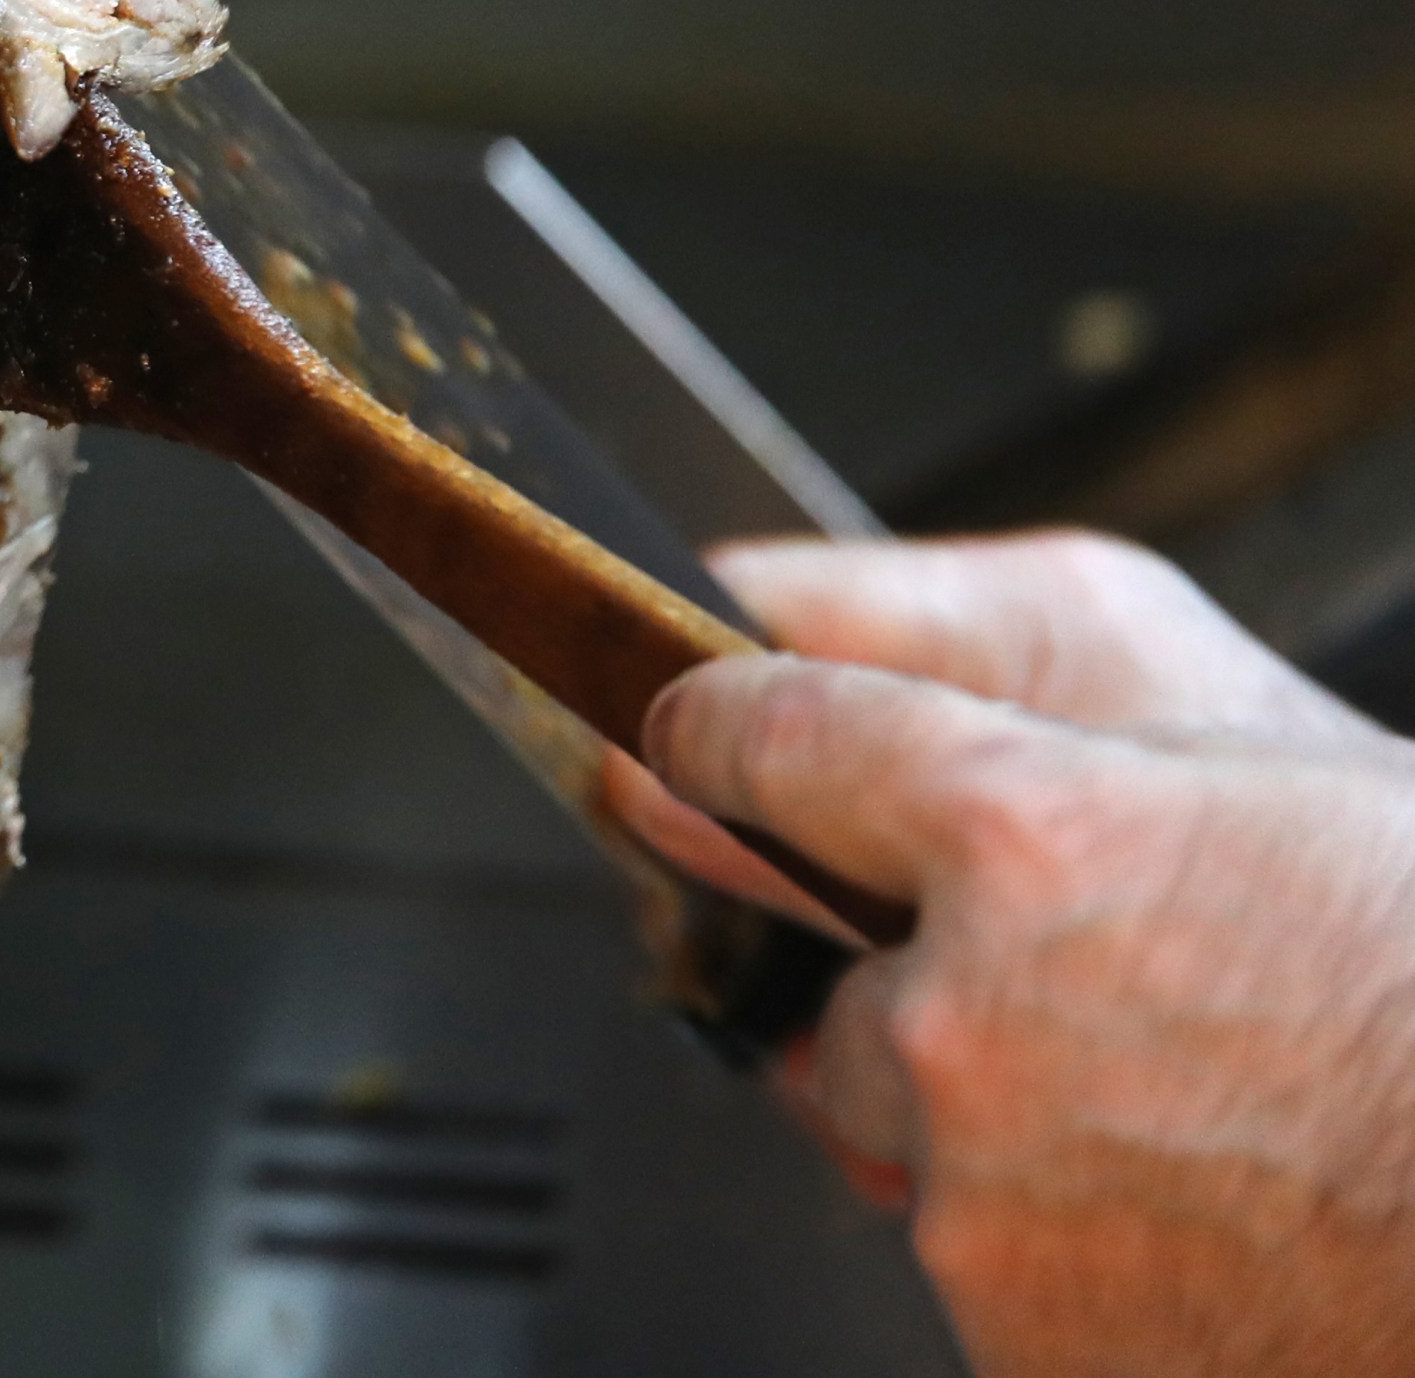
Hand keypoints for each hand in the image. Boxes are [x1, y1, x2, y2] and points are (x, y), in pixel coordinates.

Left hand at [625, 534, 1414, 1377]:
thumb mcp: (1278, 755)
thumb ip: (1033, 695)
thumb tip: (814, 652)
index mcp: (1025, 833)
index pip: (763, 738)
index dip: (716, 727)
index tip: (682, 734)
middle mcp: (964, 1014)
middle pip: (835, 985)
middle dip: (929, 989)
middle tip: (1122, 1006)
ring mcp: (987, 1197)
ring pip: (913, 1138)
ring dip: (1006, 1130)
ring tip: (1210, 1124)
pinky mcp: (1021, 1340)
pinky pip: (988, 1271)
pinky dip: (1072, 1256)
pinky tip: (1220, 1222)